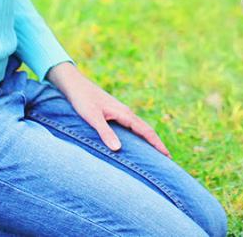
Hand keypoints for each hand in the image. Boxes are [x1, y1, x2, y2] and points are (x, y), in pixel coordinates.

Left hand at [46, 62, 170, 156]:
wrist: (75, 84)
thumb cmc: (82, 100)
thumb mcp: (92, 117)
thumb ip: (105, 132)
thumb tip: (118, 149)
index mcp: (124, 114)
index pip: (146, 131)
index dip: (157, 144)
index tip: (167, 155)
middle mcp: (126, 113)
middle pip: (146, 130)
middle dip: (157, 143)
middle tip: (167, 158)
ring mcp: (121, 112)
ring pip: (140, 128)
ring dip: (149, 140)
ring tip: (155, 153)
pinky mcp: (114, 113)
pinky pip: (132, 126)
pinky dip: (139, 135)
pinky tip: (136, 142)